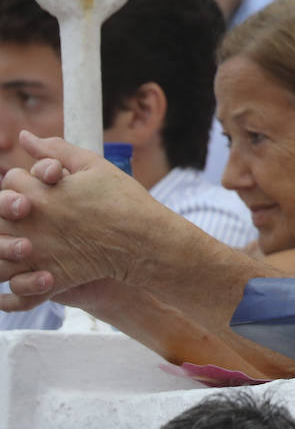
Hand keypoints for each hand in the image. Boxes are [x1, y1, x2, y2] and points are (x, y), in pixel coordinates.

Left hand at [0, 134, 163, 308]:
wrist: (146, 240)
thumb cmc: (124, 200)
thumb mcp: (93, 166)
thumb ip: (56, 150)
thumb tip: (25, 136)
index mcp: (42, 193)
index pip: (12, 179)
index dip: (25, 179)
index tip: (42, 184)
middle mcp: (33, 222)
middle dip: (9, 208)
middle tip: (31, 210)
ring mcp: (38, 253)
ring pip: (0, 251)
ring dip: (6, 245)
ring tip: (24, 242)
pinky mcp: (48, 280)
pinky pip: (17, 291)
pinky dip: (14, 290)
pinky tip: (22, 279)